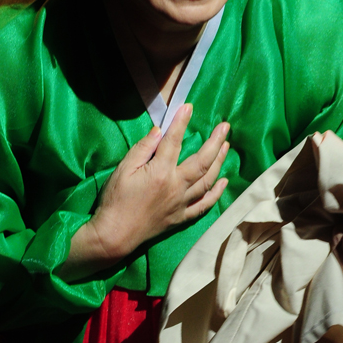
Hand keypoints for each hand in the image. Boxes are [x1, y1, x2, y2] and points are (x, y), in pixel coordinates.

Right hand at [60, 104, 229, 279]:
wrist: (115, 235)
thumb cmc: (115, 200)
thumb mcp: (123, 169)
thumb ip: (142, 148)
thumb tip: (159, 131)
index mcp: (160, 172)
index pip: (174, 141)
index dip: (181, 122)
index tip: (188, 107)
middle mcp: (176, 186)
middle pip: (202, 160)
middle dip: (215, 141)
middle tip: (225, 126)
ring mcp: (182, 203)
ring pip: (208, 180)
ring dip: (220, 162)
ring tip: (227, 146)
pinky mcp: (182, 217)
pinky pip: (204, 204)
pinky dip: (216, 193)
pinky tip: (224, 181)